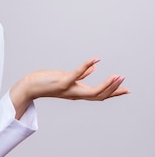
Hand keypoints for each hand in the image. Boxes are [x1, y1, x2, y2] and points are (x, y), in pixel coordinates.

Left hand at [10, 58, 129, 118]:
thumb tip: (93, 68)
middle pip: (99, 96)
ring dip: (106, 84)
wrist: (29, 87)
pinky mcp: (62, 82)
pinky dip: (87, 67)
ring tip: (117, 76)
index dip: (113, 93)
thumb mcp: (66, 78)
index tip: (127, 90)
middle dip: (114, 90)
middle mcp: (75, 93)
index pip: (99, 95)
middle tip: (125, 81)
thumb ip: (81, 75)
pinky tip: (95, 60)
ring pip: (93, 91)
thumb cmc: (46, 82)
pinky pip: (77, 75)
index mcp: (78, 92)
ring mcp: (69, 89)